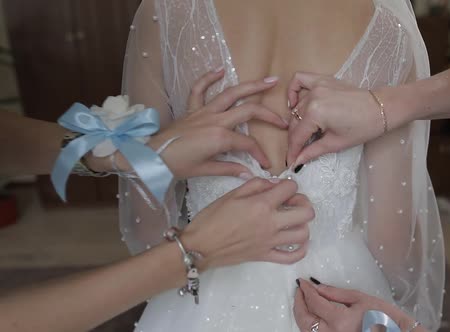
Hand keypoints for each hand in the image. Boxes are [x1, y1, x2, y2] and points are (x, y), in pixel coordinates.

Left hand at [89, 70, 285, 178]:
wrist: (149, 157)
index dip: (259, 154)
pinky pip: (199, 89)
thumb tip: (249, 175)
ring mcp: (203, 111)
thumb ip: (229, 169)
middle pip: (248, 111)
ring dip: (251, 86)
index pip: (248, 144)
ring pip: (231, 94)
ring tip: (269, 80)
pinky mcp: (191, 109)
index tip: (265, 165)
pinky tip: (220, 70)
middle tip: (283, 120)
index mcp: (220, 138)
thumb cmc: (176, 166)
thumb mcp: (204, 171)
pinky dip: (209, 78)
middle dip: (268, 115)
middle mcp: (215, 120)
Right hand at [183, 178, 313, 269]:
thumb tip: (274, 183)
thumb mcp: (231, 194)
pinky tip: (297, 242)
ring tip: (292, 220)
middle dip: (303, 203)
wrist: (200, 246)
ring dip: (302, 224)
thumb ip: (255, 185)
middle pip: (306, 212)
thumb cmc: (212, 218)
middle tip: (292, 202)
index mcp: (261, 204)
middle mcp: (270, 223)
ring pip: (303, 234)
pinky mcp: (266, 256)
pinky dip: (300, 250)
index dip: (289, 184)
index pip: (290, 188)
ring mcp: (270, 242)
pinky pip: (292, 257)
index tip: (281, 188)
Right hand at [286, 72, 407, 166]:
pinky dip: (293, 90)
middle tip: (298, 151)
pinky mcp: (322, 80)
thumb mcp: (336, 143)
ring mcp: (317, 86)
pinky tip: (294, 103)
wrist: (381, 108)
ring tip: (302, 133)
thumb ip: (312, 151)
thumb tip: (296, 162)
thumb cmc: (363, 128)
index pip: (297, 136)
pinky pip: (300, 80)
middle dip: (294, 139)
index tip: (291, 162)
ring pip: (297, 106)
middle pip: (295, 122)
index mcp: (315, 114)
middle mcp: (312, 98)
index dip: (293, 151)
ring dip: (296, 121)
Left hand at [293, 279, 425, 331]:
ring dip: (302, 314)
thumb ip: (336, 293)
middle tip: (300, 290)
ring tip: (304, 300)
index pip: (314, 303)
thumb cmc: (384, 317)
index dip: (306, 290)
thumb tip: (318, 287)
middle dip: (299, 303)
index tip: (302, 282)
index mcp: (340, 321)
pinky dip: (309, 324)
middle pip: (305, 319)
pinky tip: (312, 314)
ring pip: (306, 330)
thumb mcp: (360, 299)